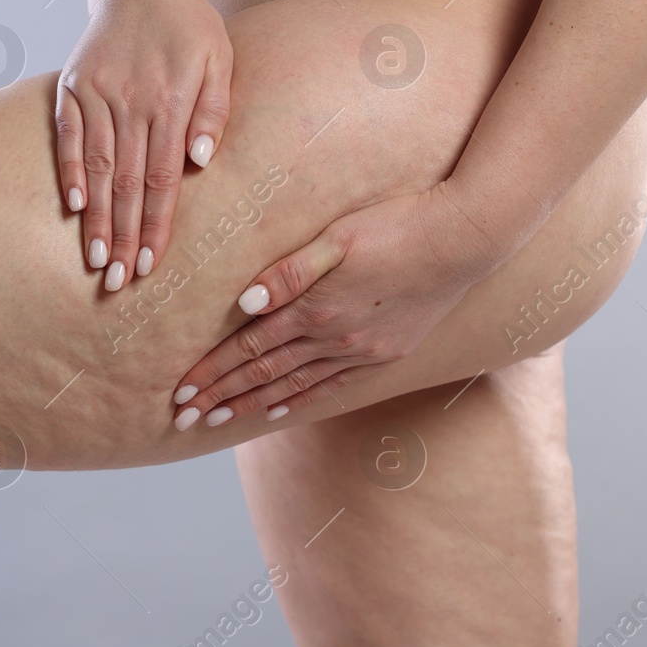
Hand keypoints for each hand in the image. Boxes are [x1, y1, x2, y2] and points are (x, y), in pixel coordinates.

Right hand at [57, 0, 231, 291]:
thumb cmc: (190, 25)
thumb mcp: (220, 60)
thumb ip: (213, 111)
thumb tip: (201, 162)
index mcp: (172, 100)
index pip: (164, 178)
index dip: (157, 224)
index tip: (152, 264)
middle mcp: (132, 100)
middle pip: (128, 182)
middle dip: (124, 236)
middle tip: (120, 281)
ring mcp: (98, 92)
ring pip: (98, 166)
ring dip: (96, 216)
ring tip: (96, 258)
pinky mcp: (73, 83)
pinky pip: (68, 135)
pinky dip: (69, 171)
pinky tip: (72, 207)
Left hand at [170, 189, 478, 429]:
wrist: (465, 240)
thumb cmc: (396, 224)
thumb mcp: (337, 237)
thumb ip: (289, 272)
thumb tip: (244, 304)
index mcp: (317, 308)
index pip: (250, 347)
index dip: (213, 371)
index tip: (181, 390)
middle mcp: (336, 339)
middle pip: (264, 373)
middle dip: (220, 397)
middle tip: (184, 418)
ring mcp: (363, 351)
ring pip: (294, 386)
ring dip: (251, 405)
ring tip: (218, 421)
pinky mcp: (386, 354)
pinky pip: (333, 387)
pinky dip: (299, 401)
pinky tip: (277, 411)